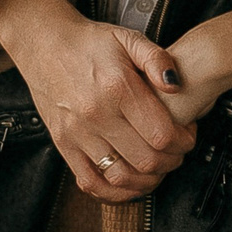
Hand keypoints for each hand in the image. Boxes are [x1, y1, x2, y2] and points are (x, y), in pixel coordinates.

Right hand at [0, 0, 191, 200]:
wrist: (44, 43)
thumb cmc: (89, 42)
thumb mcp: (128, 38)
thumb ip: (157, 59)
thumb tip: (177, 86)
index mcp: (117, 88)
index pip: (162, 134)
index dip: (184, 141)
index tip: (187, 133)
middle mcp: (96, 114)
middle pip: (147, 160)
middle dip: (172, 161)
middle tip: (176, 150)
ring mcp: (77, 133)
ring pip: (121, 177)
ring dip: (148, 180)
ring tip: (157, 167)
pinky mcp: (63, 144)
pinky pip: (91, 183)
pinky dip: (114, 192)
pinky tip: (129, 183)